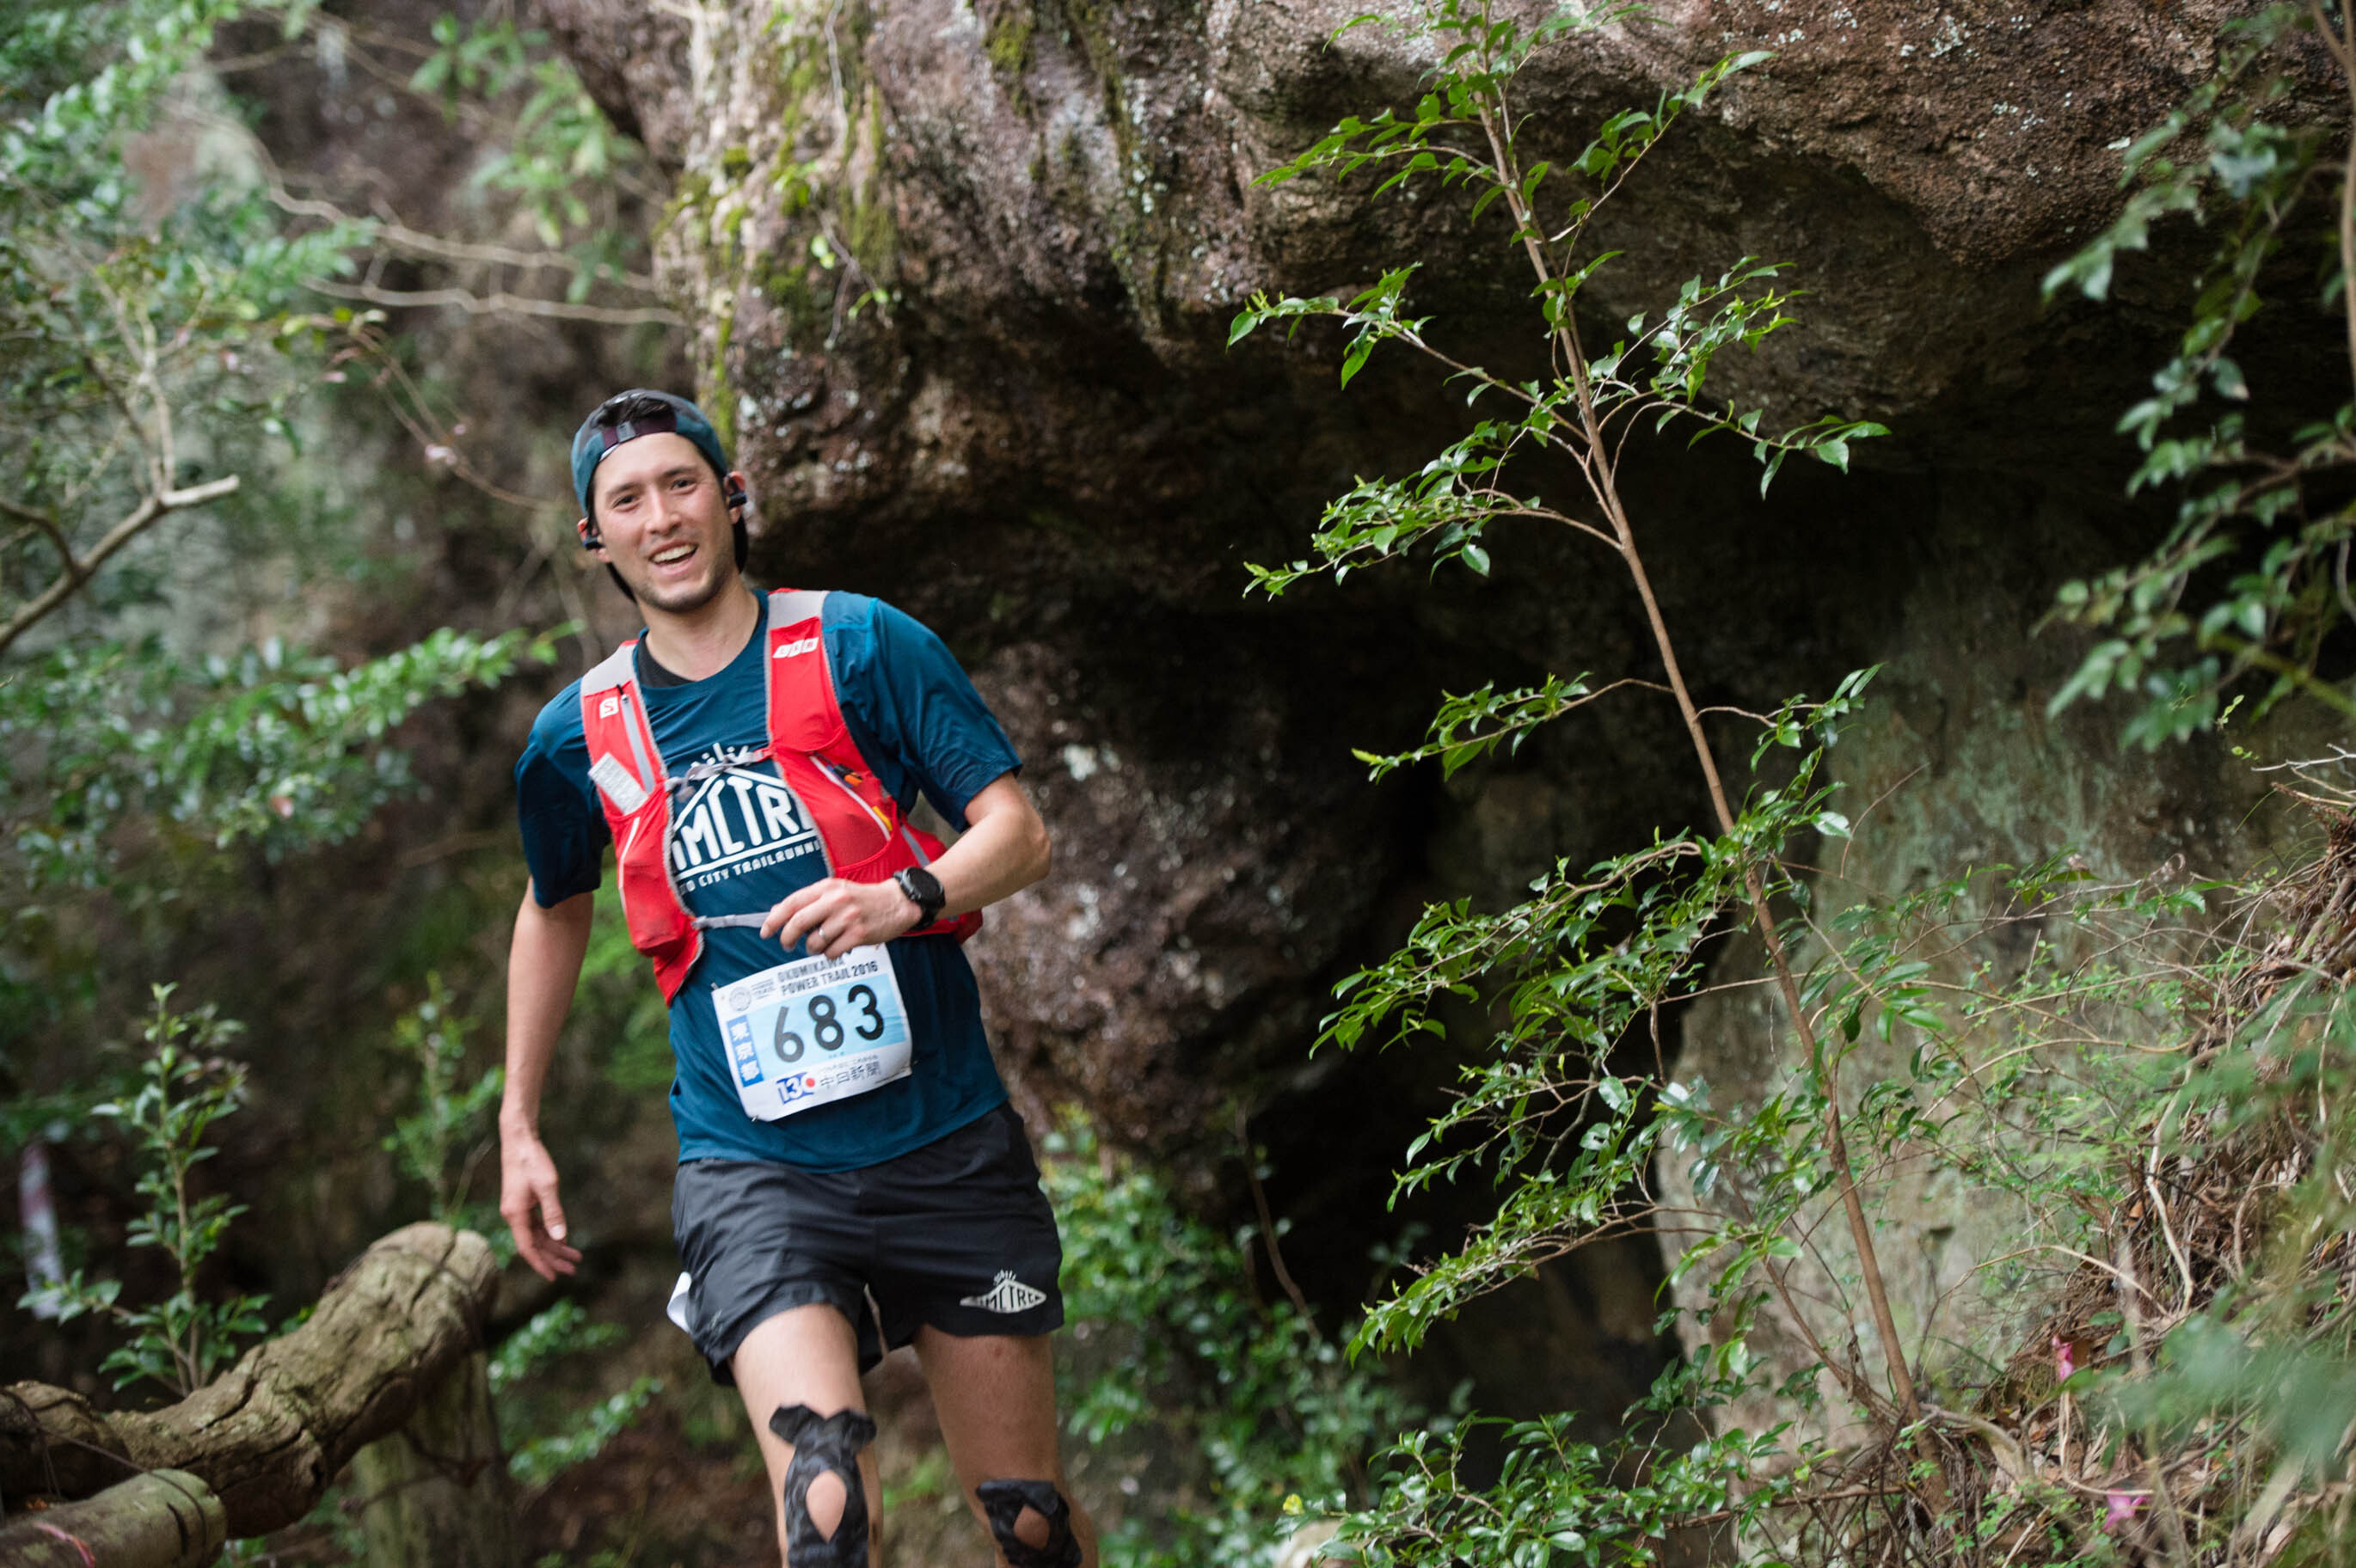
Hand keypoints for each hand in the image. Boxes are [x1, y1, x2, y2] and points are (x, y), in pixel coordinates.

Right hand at [499, 1125, 581, 1281]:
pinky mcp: (523, 1203)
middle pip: (534, 1245)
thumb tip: (560, 1237)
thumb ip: (554, 1212)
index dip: (540, 1264)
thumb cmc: (532, 1161)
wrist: (519, 1140)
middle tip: (573, 1270)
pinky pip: (536, 1225)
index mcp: (515, 1215)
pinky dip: (550, 1233)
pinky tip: (563, 1240)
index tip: (553, 1277)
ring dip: (555, 1247)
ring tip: (574, 1257)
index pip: (528, 1248)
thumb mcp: (547, 1186)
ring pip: (537, 1235)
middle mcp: (514, 1215)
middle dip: (553, 1258)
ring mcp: (518, 1210)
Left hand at [759, 877, 921, 958]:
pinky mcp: (859, 934)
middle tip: (786, 945)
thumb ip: (809, 900)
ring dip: (812, 949)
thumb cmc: (862, 898)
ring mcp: (848, 918)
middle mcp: (836, 901)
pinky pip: (832, 952)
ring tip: (819, 945)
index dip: (775, 919)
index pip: (793, 903)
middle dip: (786, 937)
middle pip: (799, 922)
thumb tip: (777, 911)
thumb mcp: (835, 890)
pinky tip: (835, 948)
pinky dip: (828, 954)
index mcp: (827, 887)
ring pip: (815, 942)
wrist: (897, 902)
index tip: (765, 931)